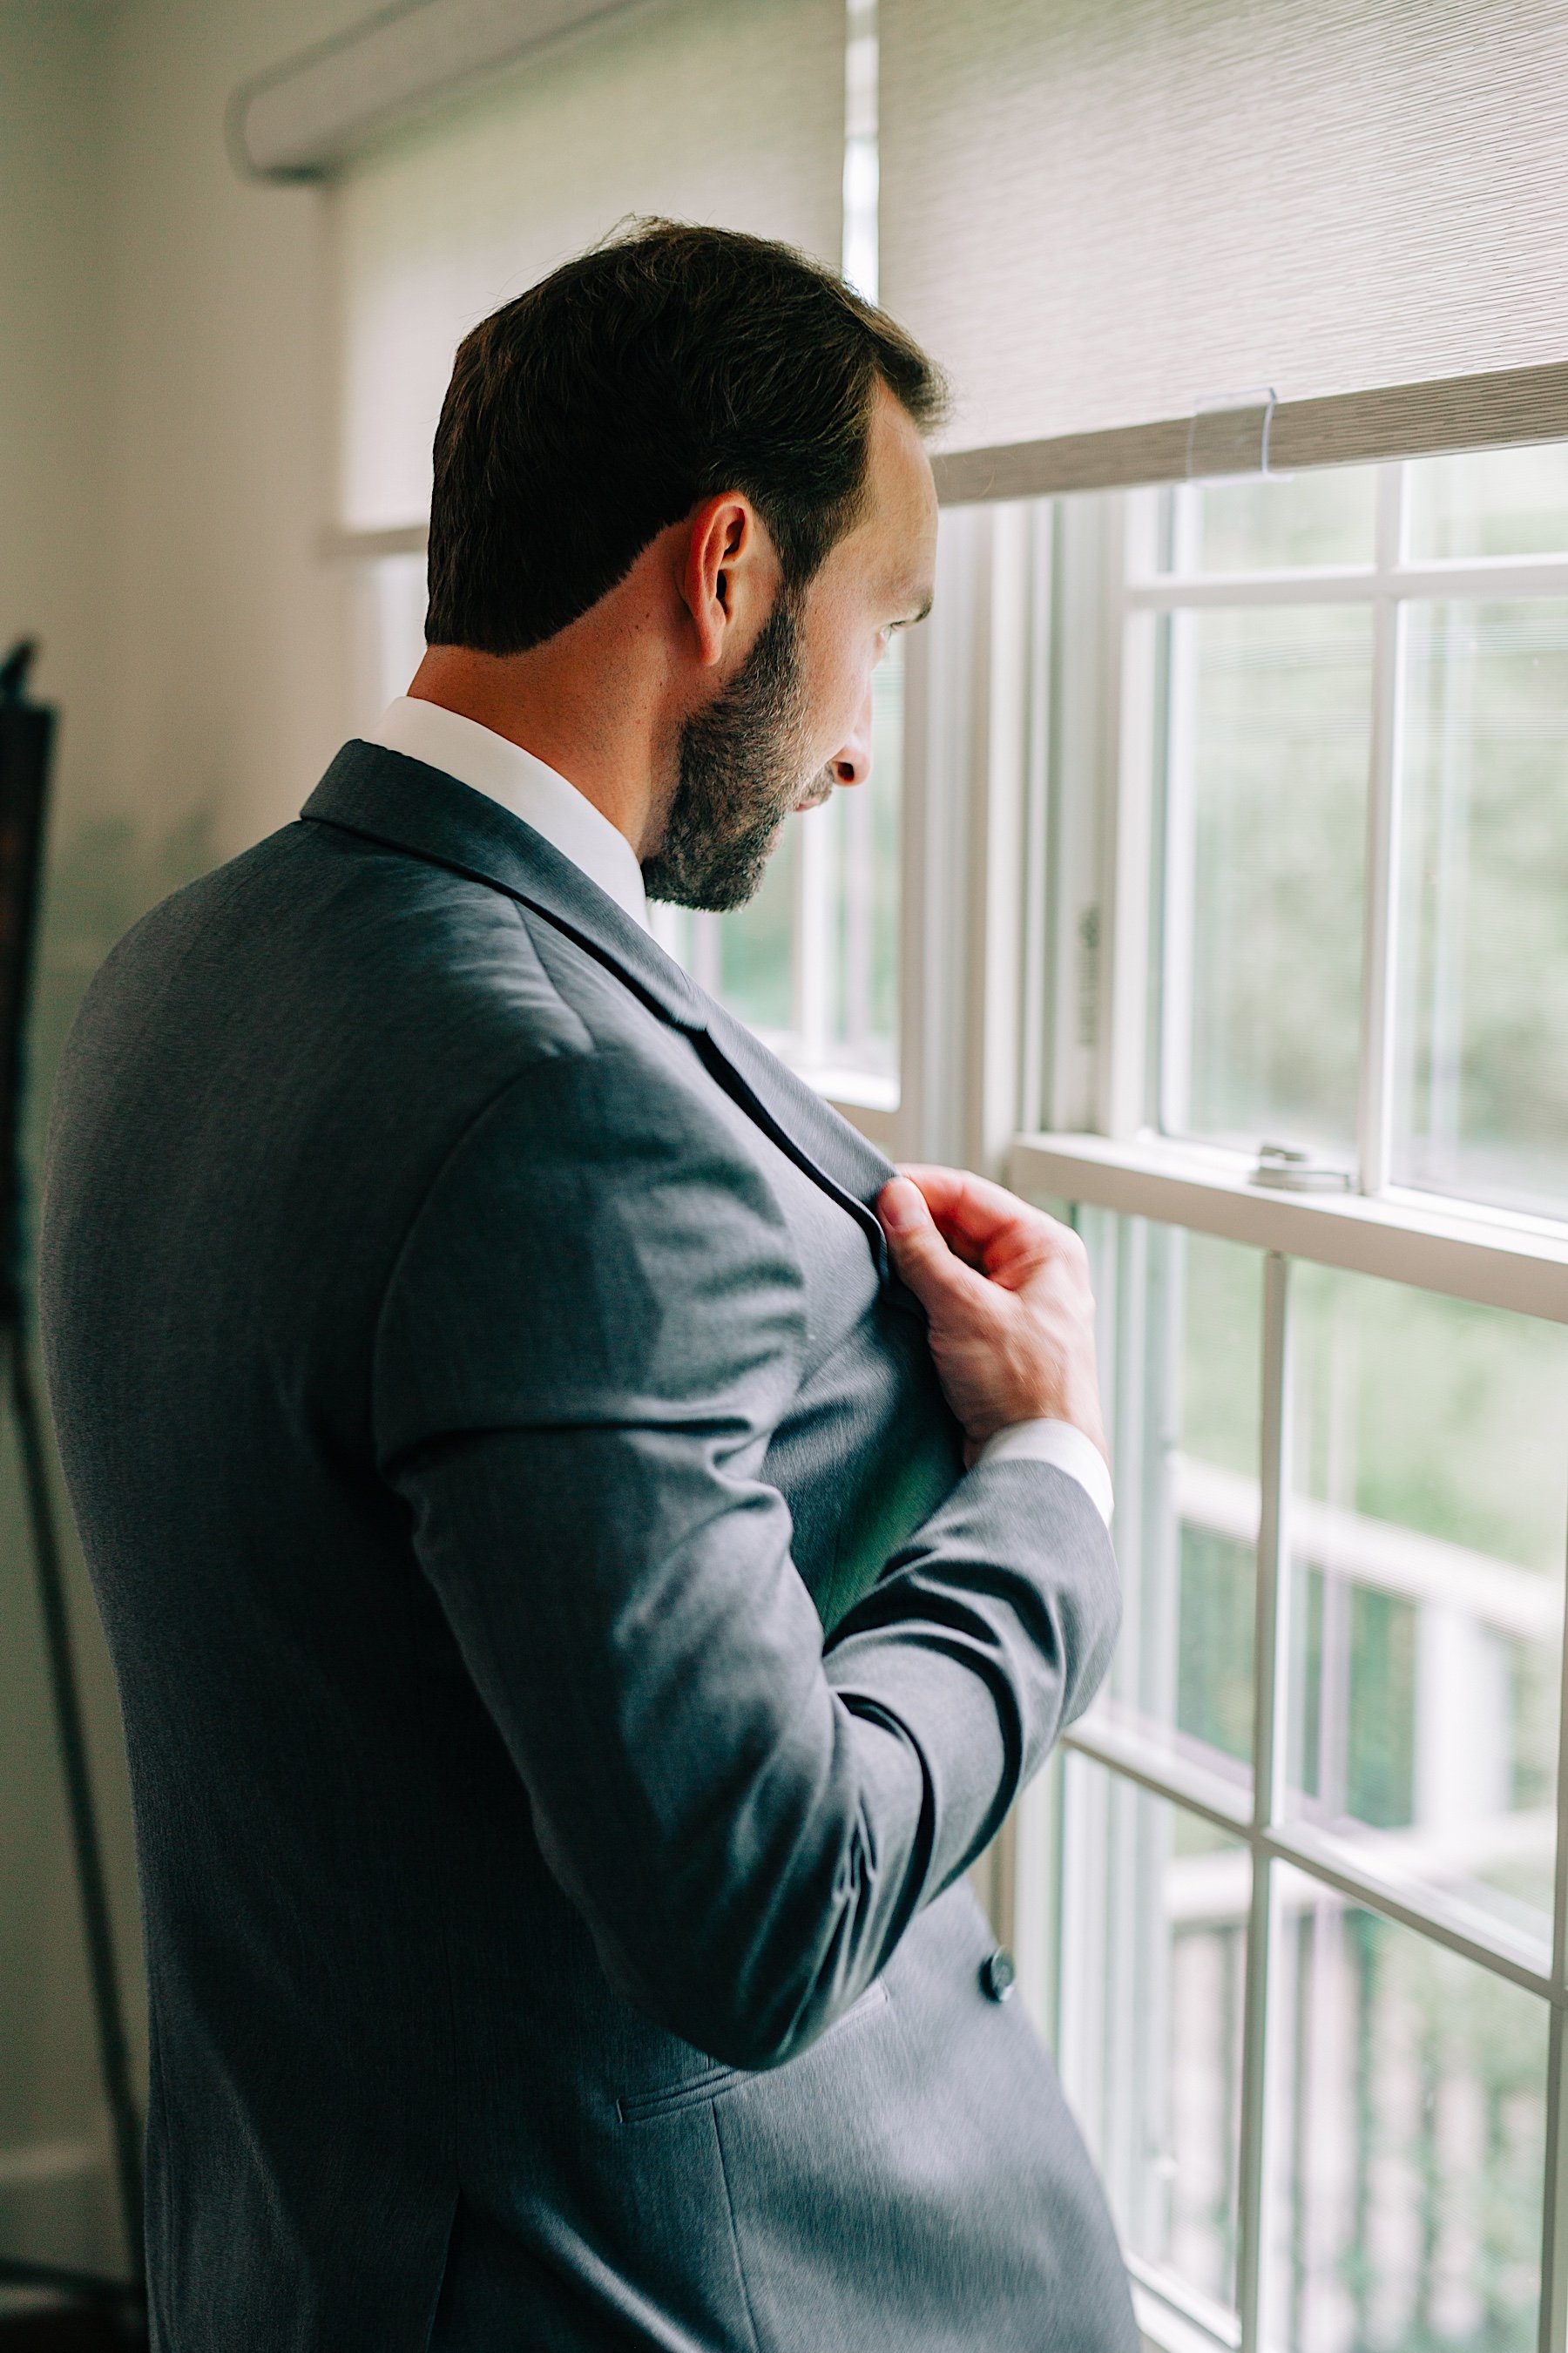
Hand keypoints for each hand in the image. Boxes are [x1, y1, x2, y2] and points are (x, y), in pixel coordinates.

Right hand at [876, 1166, 1107, 1464]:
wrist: (1037, 1460)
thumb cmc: (1022, 1388)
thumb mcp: (963, 1309)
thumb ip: (923, 1251)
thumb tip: (895, 1200)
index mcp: (1046, 1247)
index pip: (972, 1195)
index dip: (921, 1188)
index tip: (875, 1190)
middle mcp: (1036, 1268)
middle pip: (963, 1226)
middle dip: (916, 1227)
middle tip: (867, 1228)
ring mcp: (1017, 1302)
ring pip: (955, 1262)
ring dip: (917, 1262)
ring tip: (876, 1261)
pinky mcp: (996, 1334)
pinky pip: (955, 1296)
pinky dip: (925, 1293)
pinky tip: (896, 1295)